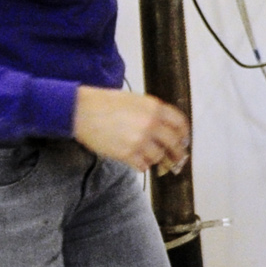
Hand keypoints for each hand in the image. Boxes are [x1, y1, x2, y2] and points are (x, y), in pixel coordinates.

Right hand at [74, 87, 190, 172]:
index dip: (184, 135)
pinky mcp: (127, 153)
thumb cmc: (104, 103)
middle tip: (176, 159)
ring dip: (155, 159)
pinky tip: (137, 162)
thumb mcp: (135, 100)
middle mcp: (150, 123)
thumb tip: (167, 128)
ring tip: (148, 157)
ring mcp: (140, 140)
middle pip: (174, 143)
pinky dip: (142, 166)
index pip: (180, 123)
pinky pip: (143, 166)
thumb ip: (153, 113)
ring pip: (159, 157)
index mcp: (154, 107)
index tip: (184, 141)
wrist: (80, 110)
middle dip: (177, 153)